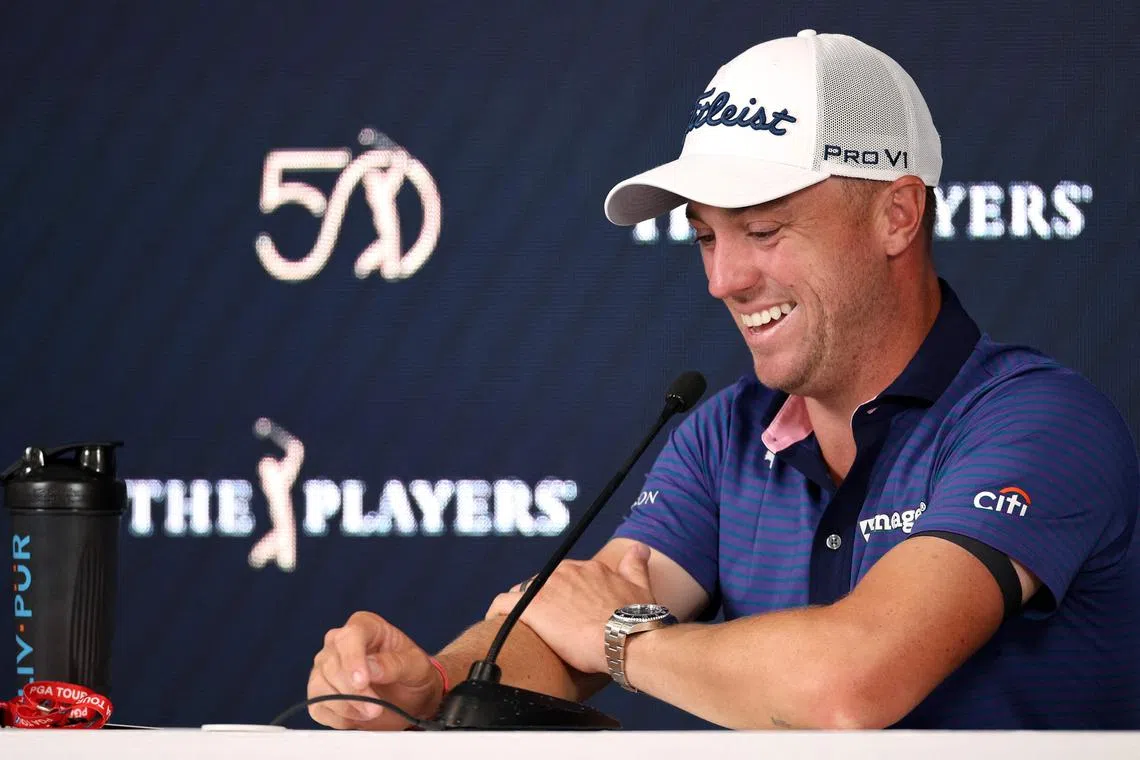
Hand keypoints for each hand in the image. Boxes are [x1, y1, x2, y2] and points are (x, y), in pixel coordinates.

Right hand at [308, 611, 443, 729]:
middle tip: (376, 708)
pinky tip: (358, 716)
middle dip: (354, 692)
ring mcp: (325, 666)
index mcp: (365, 626)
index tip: (362, 682)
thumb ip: (395, 664)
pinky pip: (317, 705)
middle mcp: (338, 642)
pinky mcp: (319, 691)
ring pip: (320, 686)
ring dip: (346, 706)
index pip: (350, 636)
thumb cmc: (412, 673)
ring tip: (371, 712)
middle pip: (332, 665)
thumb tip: (371, 668)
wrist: (409, 696)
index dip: (353, 660)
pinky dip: (337, 716)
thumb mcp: (416, 666)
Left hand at [485, 543, 653, 673]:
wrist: (627, 641)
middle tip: (547, 626)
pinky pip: (503, 603)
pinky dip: (497, 611)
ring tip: (523, 628)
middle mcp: (567, 572)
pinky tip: (497, 624)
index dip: (563, 596)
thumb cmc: (637, 622)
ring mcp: (548, 587)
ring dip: (522, 606)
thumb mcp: (641, 588)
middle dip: (544, 601)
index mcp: (589, 569)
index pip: (566, 577)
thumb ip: (636, 566)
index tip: (564, 612)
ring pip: (524, 591)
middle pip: (544, 583)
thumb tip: (639, 548)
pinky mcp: (532, 606)